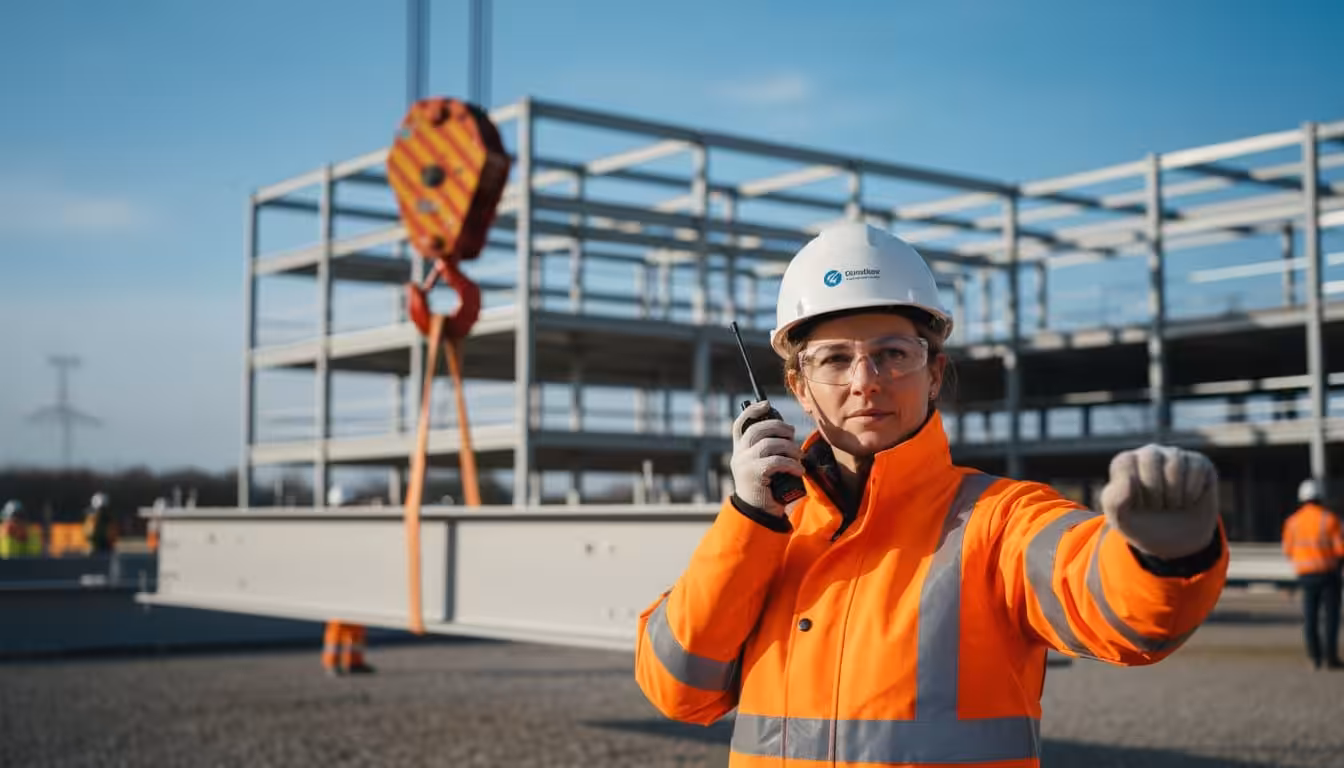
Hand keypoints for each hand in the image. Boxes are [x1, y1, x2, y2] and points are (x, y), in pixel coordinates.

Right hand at [730, 401, 804, 516]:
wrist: (758, 514)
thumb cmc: (766, 488)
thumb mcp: (763, 466)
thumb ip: (768, 449)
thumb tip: (787, 432)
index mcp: (739, 450)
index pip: (740, 424)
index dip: (752, 411)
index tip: (766, 404)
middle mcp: (739, 455)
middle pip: (757, 430)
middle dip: (778, 427)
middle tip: (792, 433)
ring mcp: (744, 464)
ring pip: (768, 444)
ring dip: (789, 447)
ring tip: (798, 456)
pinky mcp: (754, 474)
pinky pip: (776, 461)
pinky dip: (791, 464)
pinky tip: (798, 470)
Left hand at [1099, 444, 1218, 559]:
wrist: (1176, 542)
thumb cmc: (1143, 526)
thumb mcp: (1121, 520)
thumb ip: (1114, 501)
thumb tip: (1129, 479)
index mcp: (1125, 463)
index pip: (1125, 462)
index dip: (1132, 489)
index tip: (1137, 505)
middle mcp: (1149, 454)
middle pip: (1150, 457)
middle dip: (1155, 490)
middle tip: (1157, 506)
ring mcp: (1175, 457)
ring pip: (1175, 461)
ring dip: (1174, 493)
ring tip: (1172, 504)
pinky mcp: (1198, 463)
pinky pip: (1197, 468)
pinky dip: (1192, 492)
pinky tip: (1188, 500)